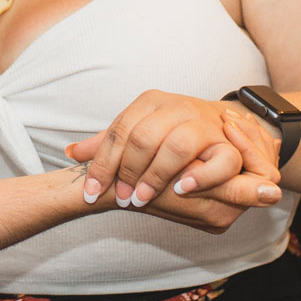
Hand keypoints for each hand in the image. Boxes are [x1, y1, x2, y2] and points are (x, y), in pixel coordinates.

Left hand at [67, 90, 281, 211]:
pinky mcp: (229, 144)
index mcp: (151, 102)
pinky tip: (180, 190)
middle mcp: (177, 107)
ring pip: (177, 145)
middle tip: (121, 198)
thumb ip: (109, 144)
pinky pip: (219, 159)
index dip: (102, 164)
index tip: (90, 193)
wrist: (225, 122)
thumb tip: (72, 153)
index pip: (119, 131)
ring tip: (142, 198)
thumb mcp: (140, 131)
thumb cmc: (174, 132)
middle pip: (143, 137)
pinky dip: (201, 176)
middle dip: (127, 172)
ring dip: (156, 175)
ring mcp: (204, 123)